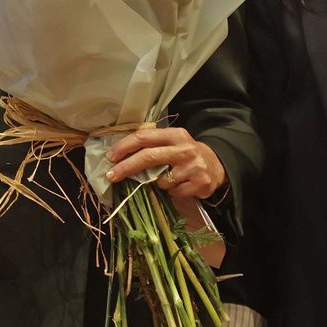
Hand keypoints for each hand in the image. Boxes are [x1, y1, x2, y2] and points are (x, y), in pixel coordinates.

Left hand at [103, 127, 227, 199]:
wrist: (216, 165)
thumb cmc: (185, 154)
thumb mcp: (172, 142)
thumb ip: (151, 145)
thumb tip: (119, 157)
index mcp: (174, 134)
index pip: (144, 137)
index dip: (124, 147)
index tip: (110, 157)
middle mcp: (184, 148)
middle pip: (149, 157)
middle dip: (126, 167)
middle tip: (111, 176)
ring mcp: (193, 166)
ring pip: (161, 180)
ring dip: (158, 183)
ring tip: (169, 178)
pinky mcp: (199, 183)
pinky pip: (174, 192)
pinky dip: (172, 191)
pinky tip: (181, 185)